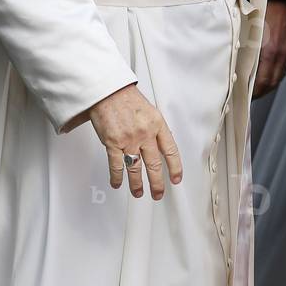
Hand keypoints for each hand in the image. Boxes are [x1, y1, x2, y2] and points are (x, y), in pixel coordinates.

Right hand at [89, 84, 182, 200]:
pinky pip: (116, 165)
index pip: (171, 150)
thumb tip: (162, 145)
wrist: (109, 92)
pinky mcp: (113, 143)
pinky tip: (118, 183)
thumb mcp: (150, 112)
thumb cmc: (128, 99)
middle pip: (154, 164)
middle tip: (158, 193)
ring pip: (135, 168)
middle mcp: (145, 133)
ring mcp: (129, 139)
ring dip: (137, 184)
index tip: (176, 178)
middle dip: (157, 182)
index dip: (175, 167)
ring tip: (139, 193)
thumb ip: (156, 129)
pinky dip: (117, 177)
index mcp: (158, 124)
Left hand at [253, 0, 285, 96]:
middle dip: (262, 91)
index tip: (247, 95)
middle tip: (251, 95)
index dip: (255, 91)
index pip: (263, 81)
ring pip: (279, 75)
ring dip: (269, 84)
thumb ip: (245, 50)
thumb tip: (236, 67)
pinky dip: (275, 74)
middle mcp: (281, 52)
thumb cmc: (261, 12)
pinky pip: (283, 67)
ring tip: (258, 87)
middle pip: (273, 81)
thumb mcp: (247, 32)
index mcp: (269, 50)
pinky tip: (268, 74)